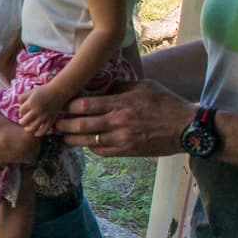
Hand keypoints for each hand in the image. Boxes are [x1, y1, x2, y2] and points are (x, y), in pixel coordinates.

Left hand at [17, 85, 65, 136]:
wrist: (58, 91)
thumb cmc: (44, 90)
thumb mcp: (31, 91)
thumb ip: (22, 97)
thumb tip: (18, 105)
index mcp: (31, 103)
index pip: (21, 111)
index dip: (21, 111)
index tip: (24, 110)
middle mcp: (36, 111)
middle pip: (24, 121)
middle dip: (22, 121)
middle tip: (23, 120)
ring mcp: (44, 117)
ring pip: (32, 128)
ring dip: (28, 129)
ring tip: (27, 128)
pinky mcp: (51, 120)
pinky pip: (44, 130)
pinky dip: (39, 133)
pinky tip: (36, 133)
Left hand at [56, 79, 191, 155]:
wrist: (186, 128)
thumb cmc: (165, 103)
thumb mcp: (142, 86)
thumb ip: (119, 86)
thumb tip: (101, 86)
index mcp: (120, 103)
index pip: (85, 105)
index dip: (68, 106)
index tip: (59, 105)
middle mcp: (118, 122)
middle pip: (82, 125)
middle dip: (63, 125)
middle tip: (51, 124)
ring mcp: (122, 139)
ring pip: (89, 141)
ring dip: (72, 139)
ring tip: (61, 136)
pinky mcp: (127, 152)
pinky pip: (102, 151)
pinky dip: (91, 147)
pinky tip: (84, 143)